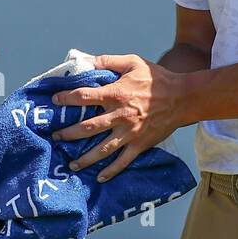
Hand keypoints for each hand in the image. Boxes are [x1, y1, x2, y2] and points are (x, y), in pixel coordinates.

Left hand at [50, 54, 186, 181]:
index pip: (84, 97)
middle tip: (56, 137)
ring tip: (71, 164)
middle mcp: (120, 115)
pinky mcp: (140, 144)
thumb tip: (86, 61)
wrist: (183, 97)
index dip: (67, 98)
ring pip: (102, 149)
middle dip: (69, 133)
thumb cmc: (156, 78)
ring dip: (85, 158)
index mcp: (116, 94)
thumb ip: (108, 61)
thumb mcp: (132, 62)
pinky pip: (123, 161)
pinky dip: (111, 171)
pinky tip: (100, 178)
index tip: (54, 101)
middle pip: (88, 127)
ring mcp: (130, 133)